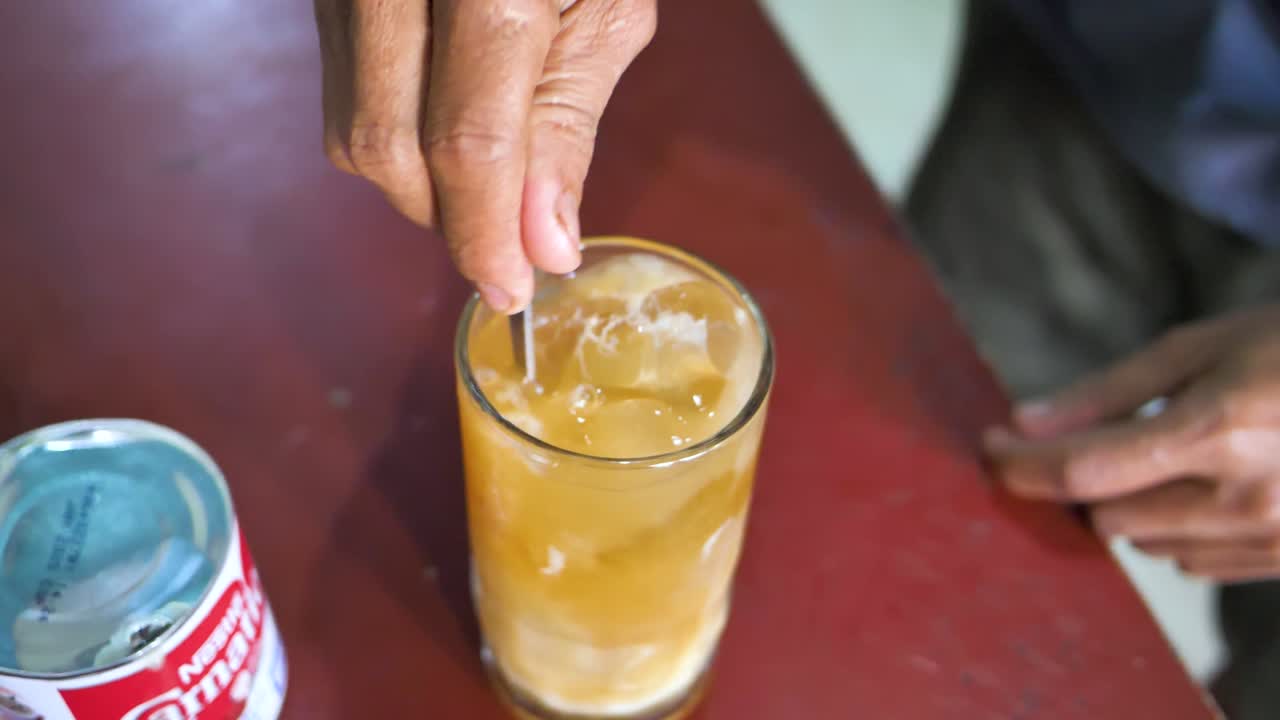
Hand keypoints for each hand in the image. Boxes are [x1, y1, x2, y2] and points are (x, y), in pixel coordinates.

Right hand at [314, 0, 656, 312]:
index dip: (486, 232)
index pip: (467, 137)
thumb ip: (569, 126)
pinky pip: (338, 91)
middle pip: (388, 148)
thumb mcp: (605, 8)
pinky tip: (443, 122)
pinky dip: (393, 135)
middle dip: (449, 218)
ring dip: (418, 185)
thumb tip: (545, 244)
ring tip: (483, 175)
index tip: (512, 291)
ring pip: (350, 130)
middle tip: (505, 242)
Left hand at [984, 305, 1279, 581]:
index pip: (1080, 471)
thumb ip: (1105, 392)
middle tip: (1091, 438)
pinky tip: (1205, 483)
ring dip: (1129, 504)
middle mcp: (1243, 497)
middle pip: (1106, 515)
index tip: (989, 447)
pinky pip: (1197, 562)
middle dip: (1081, 479)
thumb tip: (1024, 422)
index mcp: (1214, 431)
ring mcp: (1273, 536)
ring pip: (1147, 543)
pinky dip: (1178, 527)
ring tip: (1166, 452)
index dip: (1019, 464)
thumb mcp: (1202, 345)